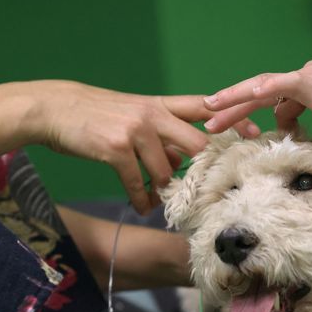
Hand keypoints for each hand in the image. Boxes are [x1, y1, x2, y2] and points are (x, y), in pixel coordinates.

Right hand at [31, 81, 258, 213]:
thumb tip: (182, 160)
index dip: (231, 120)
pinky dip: (141, 199)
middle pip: (195, 144)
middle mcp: (153, 115)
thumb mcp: (134, 115)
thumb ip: (162, 133)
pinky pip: (138, 183)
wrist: (56, 109)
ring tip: (161, 201)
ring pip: (166, 170)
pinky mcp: (116, 149)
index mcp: (160, 104)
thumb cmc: (98, 114)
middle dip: (204, 168)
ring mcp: (135, 131)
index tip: (254, 134)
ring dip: (165, 190)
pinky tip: (142, 207)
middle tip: (211, 190)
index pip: (204, 108)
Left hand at [203, 54, 311, 132]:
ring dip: (234, 102)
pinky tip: (238, 96)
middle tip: (211, 119)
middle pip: (261, 93)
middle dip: (234, 107)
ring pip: (260, 88)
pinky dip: (257, 90)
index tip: (246, 128)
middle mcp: (307, 77)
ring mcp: (309, 78)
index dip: (260, 114)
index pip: (279, 100)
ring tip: (211, 114)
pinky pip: (278, 85)